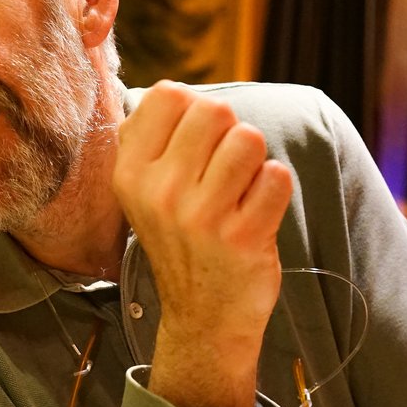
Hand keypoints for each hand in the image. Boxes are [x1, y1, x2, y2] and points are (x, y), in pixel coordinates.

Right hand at [113, 81, 292, 406]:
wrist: (202, 315)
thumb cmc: (180, 239)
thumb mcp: (142, 192)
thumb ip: (149, 139)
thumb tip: (172, 90)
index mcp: (129, 173)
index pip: (169, 94)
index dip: (192, 109)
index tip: (193, 144)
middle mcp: (159, 192)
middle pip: (215, 110)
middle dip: (229, 132)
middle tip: (221, 170)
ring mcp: (200, 217)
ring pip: (249, 139)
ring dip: (254, 161)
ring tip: (239, 191)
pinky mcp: (242, 237)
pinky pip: (277, 177)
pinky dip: (275, 189)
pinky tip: (256, 212)